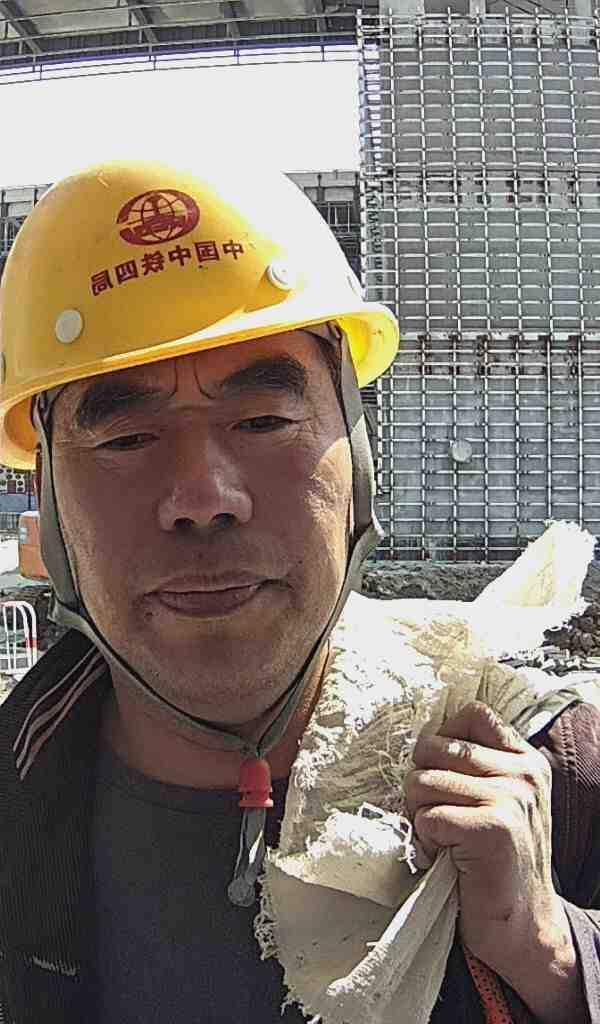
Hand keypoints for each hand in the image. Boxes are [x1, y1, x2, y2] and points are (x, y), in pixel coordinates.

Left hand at [404, 702, 580, 1022]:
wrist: (523, 926)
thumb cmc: (496, 862)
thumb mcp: (501, 801)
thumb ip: (476, 765)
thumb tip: (423, 738)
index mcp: (526, 760)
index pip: (472, 715)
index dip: (440, 739)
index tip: (439, 772)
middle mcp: (522, 773)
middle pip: (433, 748)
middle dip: (420, 783)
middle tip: (436, 817)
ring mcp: (510, 799)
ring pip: (422, 781)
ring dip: (419, 815)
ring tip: (443, 840)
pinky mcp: (492, 828)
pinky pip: (427, 816)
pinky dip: (425, 841)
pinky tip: (446, 858)